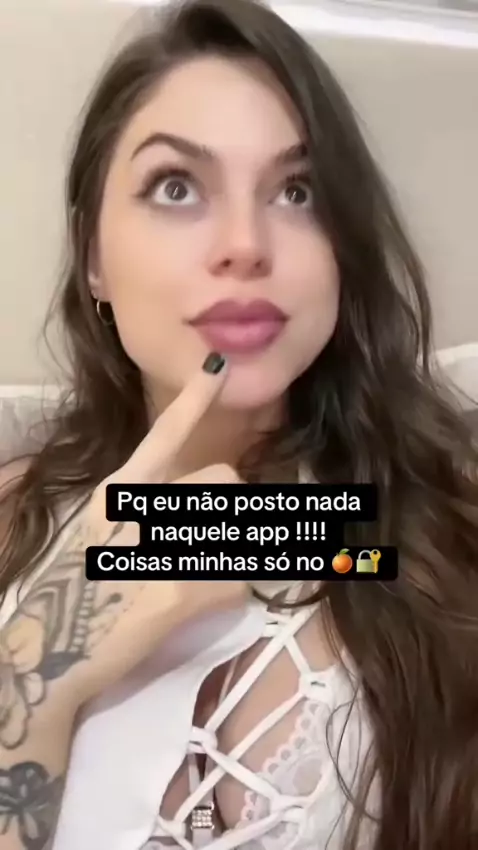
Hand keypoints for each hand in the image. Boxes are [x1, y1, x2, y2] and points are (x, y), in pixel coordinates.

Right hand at [9, 354, 250, 711]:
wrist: (44, 652)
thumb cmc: (70, 589)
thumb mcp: (99, 530)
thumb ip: (144, 508)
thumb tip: (198, 506)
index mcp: (118, 489)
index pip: (164, 434)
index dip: (194, 400)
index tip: (218, 368)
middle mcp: (140, 509)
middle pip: (225, 478)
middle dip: (228, 504)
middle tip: (206, 539)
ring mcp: (160, 549)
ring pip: (238, 530)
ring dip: (230, 552)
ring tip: (194, 577)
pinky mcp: (177, 594)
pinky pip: (238, 583)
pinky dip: (227, 595)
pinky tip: (194, 607)